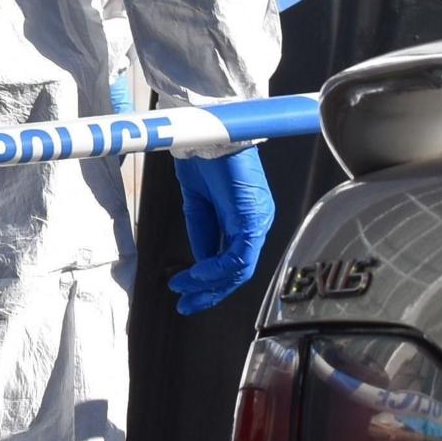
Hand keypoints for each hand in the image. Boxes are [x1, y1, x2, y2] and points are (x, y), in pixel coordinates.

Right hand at [168, 145, 276, 315]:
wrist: (207, 134)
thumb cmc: (203, 160)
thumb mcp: (198, 206)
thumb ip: (203, 235)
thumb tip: (201, 265)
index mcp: (245, 220)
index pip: (232, 263)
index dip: (209, 283)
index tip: (185, 294)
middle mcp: (256, 225)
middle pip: (237, 272)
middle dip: (209, 292)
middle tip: (185, 305)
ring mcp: (257, 222)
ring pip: (239, 269)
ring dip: (209, 284)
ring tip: (183, 289)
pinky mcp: (253, 219)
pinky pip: (238, 256)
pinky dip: (216, 269)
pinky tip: (196, 273)